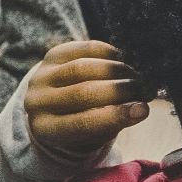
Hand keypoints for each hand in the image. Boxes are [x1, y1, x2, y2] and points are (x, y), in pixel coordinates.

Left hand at [25, 40, 153, 158]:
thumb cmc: (81, 122)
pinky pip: (83, 49)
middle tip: (144, 90)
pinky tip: (122, 61)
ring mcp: (41, 75)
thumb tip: (141, 107)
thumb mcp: (93, 133)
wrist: (53, 103)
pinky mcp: (51, 55)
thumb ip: (113, 121)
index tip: (144, 110)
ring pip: (83, 68)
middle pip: (83, 92)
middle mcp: (37, 102)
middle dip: (120, 90)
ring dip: (117, 71)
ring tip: (136, 77)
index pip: (82, 123)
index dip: (115, 116)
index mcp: (45, 129)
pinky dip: (108, 53)